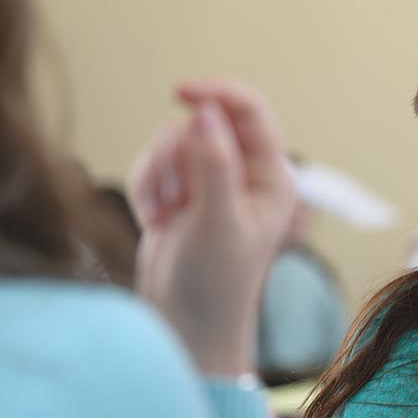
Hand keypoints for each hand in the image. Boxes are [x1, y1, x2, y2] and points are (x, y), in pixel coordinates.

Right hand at [130, 79, 294, 374]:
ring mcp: (211, 180)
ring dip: (158, 175)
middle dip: (178, 156)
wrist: (186, 325)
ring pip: (171, 140)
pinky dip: (145, 187)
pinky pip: (151, 162)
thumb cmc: (216, 283)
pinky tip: (154, 220)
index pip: (250, 111)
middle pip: (202, 123)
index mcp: (272, 176)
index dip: (217, 93)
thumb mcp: (219, 222)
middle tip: (177, 199)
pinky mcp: (180, 191)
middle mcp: (245, 172)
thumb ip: (215, 165)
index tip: (181, 92)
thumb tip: (207, 112)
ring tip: (165, 216)